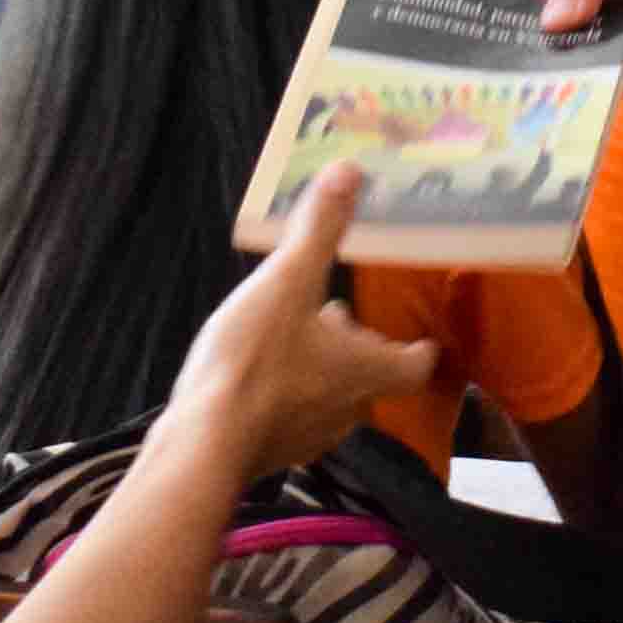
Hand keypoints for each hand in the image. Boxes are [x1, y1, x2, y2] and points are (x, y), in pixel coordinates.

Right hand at [168, 164, 437, 478]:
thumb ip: (319, 229)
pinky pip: (293, 418)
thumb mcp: (287, 281)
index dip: (418, 350)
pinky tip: (257, 377)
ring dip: (321, 369)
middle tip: (334, 315)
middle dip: (357, 347)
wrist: (202, 443)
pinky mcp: (272, 452)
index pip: (413, 366)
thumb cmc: (254, 360)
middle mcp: (347, 410)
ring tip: (293, 339)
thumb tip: (350, 170)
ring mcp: (309, 437)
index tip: (420, 340)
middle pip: (370, 379)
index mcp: (364, 370)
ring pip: (332, 400)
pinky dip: (288, 394)